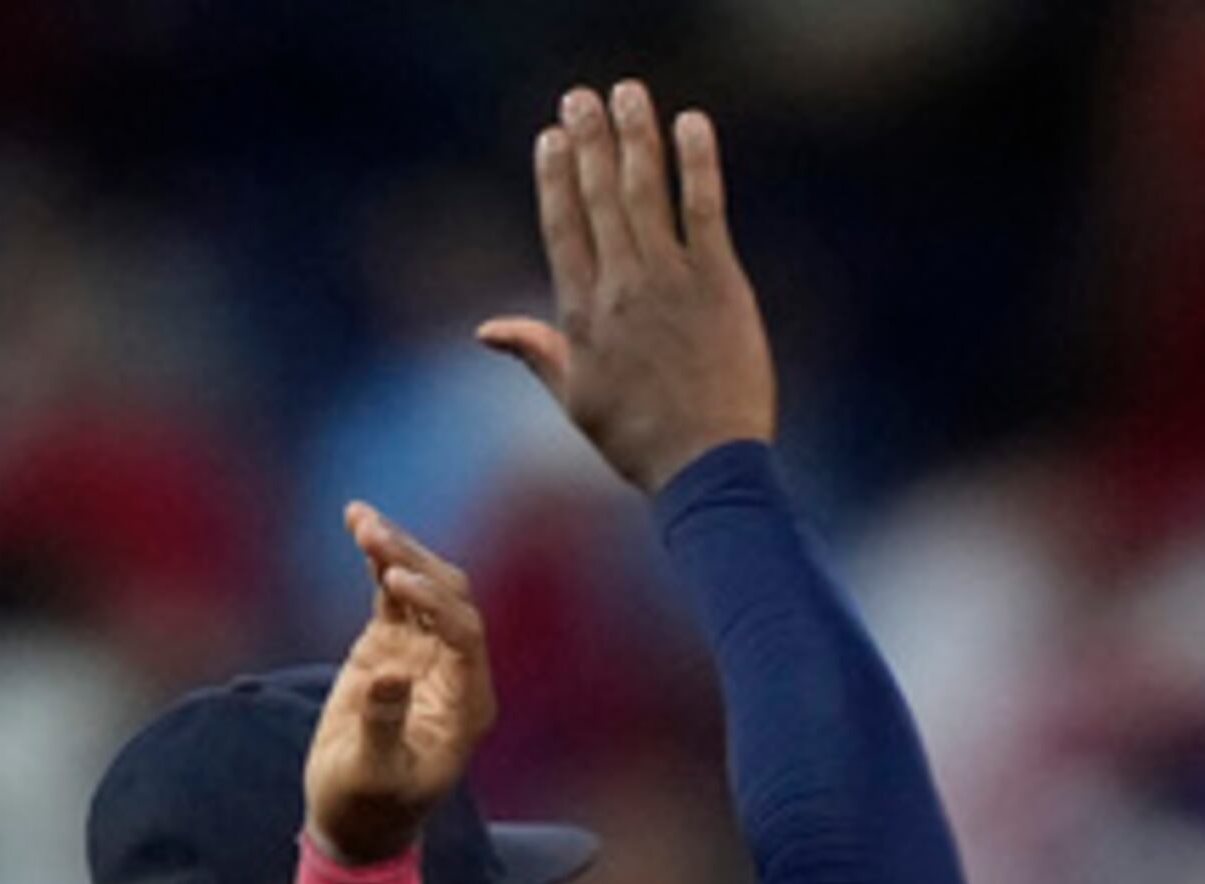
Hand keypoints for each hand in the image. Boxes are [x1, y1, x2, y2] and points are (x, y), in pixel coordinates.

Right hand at [305, 505, 497, 866]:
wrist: (354, 820)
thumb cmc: (369, 809)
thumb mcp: (373, 775)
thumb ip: (384, 724)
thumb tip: (389, 672)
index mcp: (467, 705)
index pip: (465, 633)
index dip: (435, 601)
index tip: (395, 580)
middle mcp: (455, 670)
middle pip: (449, 596)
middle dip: (414, 560)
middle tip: (373, 535)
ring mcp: (425, 652)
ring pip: (422, 584)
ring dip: (395, 549)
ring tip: (360, 520)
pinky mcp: (394, 643)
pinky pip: (393, 590)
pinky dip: (379, 557)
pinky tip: (357, 523)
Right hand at [478, 79, 777, 497]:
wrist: (706, 469)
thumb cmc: (640, 442)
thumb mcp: (577, 401)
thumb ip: (536, 353)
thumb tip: (485, 330)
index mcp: (583, 315)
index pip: (562, 228)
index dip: (554, 177)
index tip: (550, 137)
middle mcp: (621, 287)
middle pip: (599, 196)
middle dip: (589, 141)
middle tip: (581, 97)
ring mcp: (670, 280)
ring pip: (646, 190)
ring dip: (636, 134)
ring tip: (628, 93)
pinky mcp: (719, 280)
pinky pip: (705, 206)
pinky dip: (697, 161)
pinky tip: (691, 124)